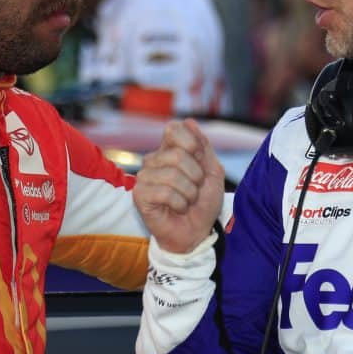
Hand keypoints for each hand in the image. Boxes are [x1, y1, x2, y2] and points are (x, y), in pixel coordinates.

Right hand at [133, 119, 225, 253]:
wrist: (197, 232)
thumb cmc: (203, 203)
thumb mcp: (212, 171)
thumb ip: (203, 146)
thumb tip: (189, 121)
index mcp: (169, 149)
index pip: (174, 128)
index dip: (193, 145)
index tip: (201, 163)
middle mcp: (154, 160)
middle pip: (178, 154)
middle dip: (196, 176)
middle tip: (195, 189)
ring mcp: (144, 177)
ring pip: (172, 175)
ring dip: (189, 193)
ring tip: (187, 201)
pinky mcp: (139, 195)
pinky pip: (164, 192)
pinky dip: (179, 203)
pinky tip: (177, 209)